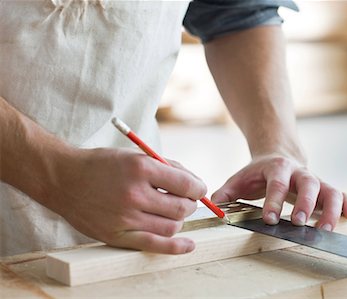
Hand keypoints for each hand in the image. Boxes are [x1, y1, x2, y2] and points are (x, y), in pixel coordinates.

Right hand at [49, 148, 206, 253]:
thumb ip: (167, 167)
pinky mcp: (116, 236)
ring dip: (179, 220)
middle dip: (190, 204)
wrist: (64, 179)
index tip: (198, 190)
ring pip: (171, 227)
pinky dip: (175, 247)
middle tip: (185, 201)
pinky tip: (189, 245)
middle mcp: (134, 194)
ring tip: (170, 212)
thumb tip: (195, 183)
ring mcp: (125, 217)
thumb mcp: (136, 155)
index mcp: (141, 168)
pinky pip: (153, 245)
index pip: (186, 185)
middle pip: (181, 208)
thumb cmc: (102, 165)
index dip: (198, 189)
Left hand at [211, 154, 346, 230]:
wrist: (279, 156)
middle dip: (305, 205)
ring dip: (331, 209)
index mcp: (277, 169)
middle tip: (299, 223)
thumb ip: (226, 193)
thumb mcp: (240, 178)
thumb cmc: (258, 172)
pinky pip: (341, 194)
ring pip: (329, 190)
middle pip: (309, 185)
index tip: (270, 219)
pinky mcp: (326, 187)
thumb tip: (211, 206)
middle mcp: (300, 173)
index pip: (277, 185)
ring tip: (326, 228)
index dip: (274, 202)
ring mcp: (315, 179)